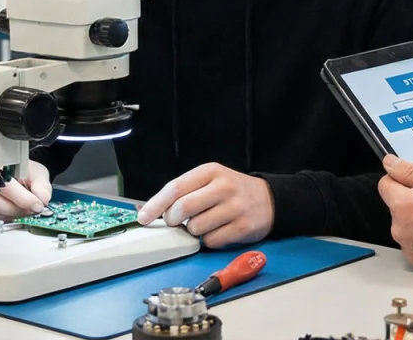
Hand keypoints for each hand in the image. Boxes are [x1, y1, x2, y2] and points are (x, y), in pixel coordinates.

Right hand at [0, 160, 52, 223]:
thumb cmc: (21, 170)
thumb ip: (41, 185)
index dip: (25, 199)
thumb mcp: (36, 172)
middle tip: (32, 208)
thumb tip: (43, 200)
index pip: (8, 187)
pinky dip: (4, 217)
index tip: (37, 205)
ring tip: (23, 207)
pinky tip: (12, 209)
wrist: (12, 171)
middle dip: (19, 209)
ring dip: (12, 214)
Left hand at [137, 163, 274, 247]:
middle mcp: (223, 187)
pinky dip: (209, 240)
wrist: (269, 200)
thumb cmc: (232, 191)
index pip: (176, 188)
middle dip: (173, 220)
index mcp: (211, 172)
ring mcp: (235, 207)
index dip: (156, 204)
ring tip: (205, 223)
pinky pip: (212, 241)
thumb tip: (152, 210)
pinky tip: (218, 231)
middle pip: (183, 208)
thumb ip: (185, 192)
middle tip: (177, 221)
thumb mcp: (210, 181)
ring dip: (194, 231)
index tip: (143, 217)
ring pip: (196, 228)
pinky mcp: (243, 227)